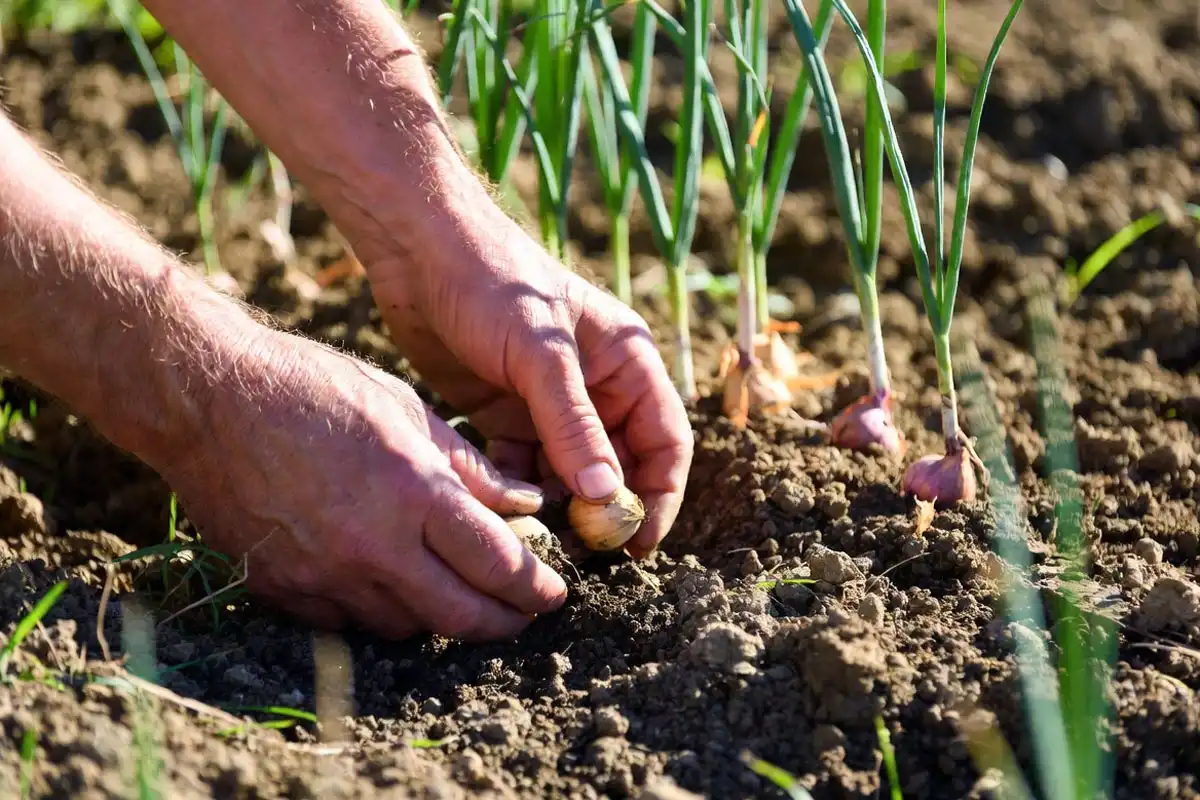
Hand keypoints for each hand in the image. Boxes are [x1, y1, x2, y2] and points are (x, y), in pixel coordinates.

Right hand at [157, 325, 567, 640]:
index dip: (535, 587)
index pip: (496, 563)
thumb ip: (470, 467)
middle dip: (503, 622)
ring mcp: (324, 573)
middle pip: (459, 614)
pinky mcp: (284, 588)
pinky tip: (392, 584)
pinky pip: (349, 622)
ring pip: (406, 625)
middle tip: (523, 614)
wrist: (208, 399)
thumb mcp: (407, 410)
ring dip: (442, 616)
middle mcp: (372, 544)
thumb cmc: (315, 388)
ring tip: (458, 590)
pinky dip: (381, 610)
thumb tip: (525, 505)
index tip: (554, 592)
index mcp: (413, 491)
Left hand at [355, 205, 693, 557]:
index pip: (665, 442)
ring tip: (537, 535)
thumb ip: (574, 425)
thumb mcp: (540, 355)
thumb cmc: (493, 282)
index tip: (636, 545)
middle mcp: (597, 387)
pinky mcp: (507, 413)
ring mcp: (550, 403)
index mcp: (627, 362)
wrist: (418, 250)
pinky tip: (501, 508)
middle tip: (581, 552)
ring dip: (558, 505)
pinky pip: (525, 467)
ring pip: (570, 473)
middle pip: (619, 465)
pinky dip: (518, 490)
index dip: (658, 496)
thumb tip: (607, 495)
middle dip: (604, 509)